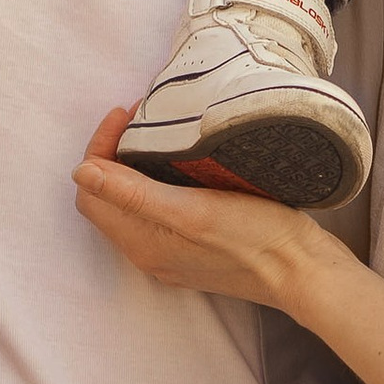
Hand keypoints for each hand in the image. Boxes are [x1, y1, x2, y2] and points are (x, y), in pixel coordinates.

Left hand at [73, 110, 323, 310]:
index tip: (126, 113)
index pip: (91, 192)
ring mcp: (171, 253)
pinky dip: (154, 181)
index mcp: (140, 243)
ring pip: (131, 203)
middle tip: (138, 118)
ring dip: (133, 166)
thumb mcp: (190, 210)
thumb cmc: (252, 237)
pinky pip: (156, 211)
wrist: (301, 270)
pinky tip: (181, 162)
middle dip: (112, 154)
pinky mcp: (194, 248)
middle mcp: (148, 252)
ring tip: (157, 132)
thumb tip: (81, 172)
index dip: (99, 149)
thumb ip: (134, 194)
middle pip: (107, 198)